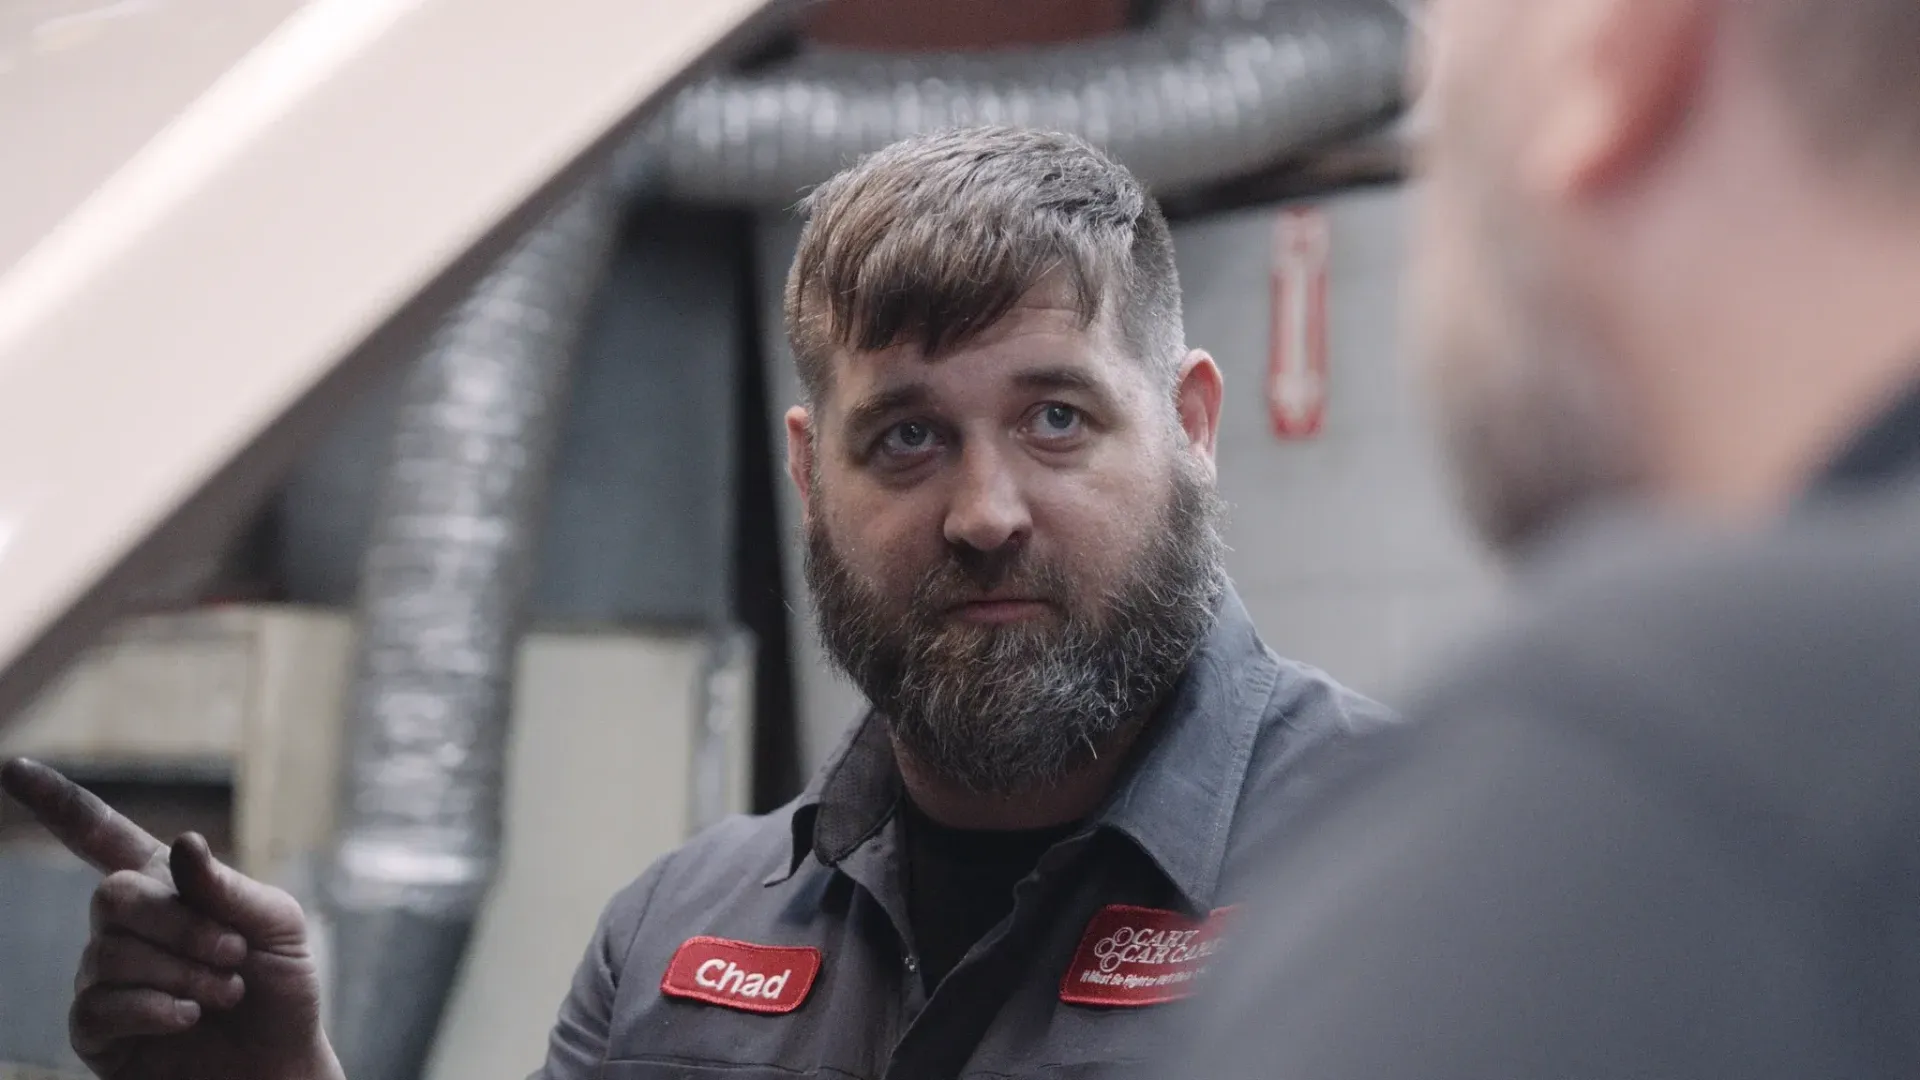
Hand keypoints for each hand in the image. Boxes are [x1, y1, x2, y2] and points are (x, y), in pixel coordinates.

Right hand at [2, 757, 344, 1079]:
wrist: (280, 1069)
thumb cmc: (282, 992)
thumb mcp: (279, 927)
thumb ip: (229, 887)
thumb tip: (183, 843)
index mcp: (168, 888)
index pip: (102, 837)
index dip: (59, 804)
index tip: (14, 768)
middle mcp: (126, 929)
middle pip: (113, 896)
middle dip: (180, 924)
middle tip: (233, 955)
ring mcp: (106, 979)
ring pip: (110, 953)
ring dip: (181, 972)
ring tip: (225, 994)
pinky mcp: (97, 1032)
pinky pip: (98, 1006)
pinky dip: (153, 1008)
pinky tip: (187, 1018)